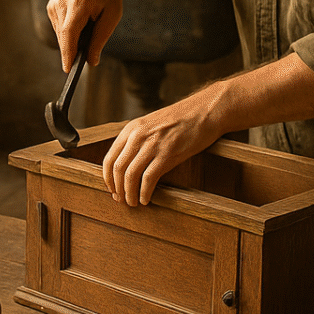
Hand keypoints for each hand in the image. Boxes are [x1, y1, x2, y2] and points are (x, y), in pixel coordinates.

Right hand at [47, 0, 145, 72]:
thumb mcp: (112, 16)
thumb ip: (100, 39)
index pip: (69, 32)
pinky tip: (80, 21)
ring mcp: (54, 2)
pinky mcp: (51, 5)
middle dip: (74, 48)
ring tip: (88, 24)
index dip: (68, 52)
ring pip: (61, 34)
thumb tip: (91, 61)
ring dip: (73, 38)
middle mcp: (63, 1)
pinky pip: (59, 27)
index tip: (68, 69)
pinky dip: (69, 31)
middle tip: (89, 49)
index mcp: (80, 2)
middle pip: (64, 36)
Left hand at [102, 93, 219, 206]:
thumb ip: (138, 140)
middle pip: (118, 168)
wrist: (205, 111)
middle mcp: (138, 136)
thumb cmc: (181, 120)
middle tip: (121, 200)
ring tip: (133, 203)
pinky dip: (144, 192)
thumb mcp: (151, 124)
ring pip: (130, 175)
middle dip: (117, 189)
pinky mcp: (168, 154)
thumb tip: (127, 164)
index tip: (112, 189)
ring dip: (129, 194)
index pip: (109, 158)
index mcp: (131, 129)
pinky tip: (146, 199)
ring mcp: (153, 144)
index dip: (108, 178)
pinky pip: (149, 178)